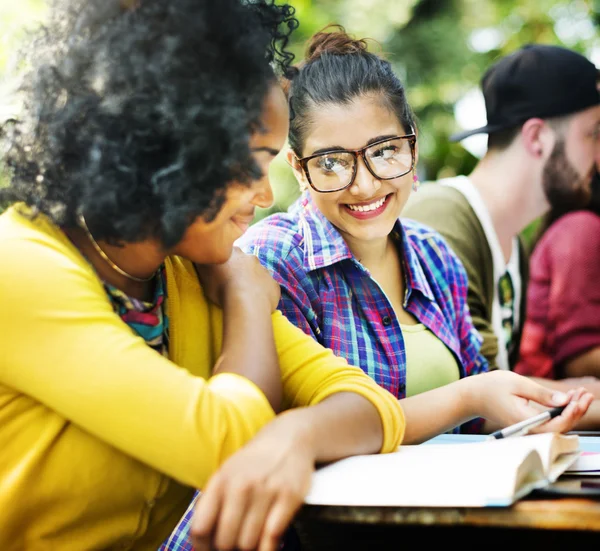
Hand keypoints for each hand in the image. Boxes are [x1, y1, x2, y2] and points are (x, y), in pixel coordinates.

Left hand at [191, 410, 314, 550]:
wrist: (289, 437)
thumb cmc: (255, 462)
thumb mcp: (228, 473)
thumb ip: (213, 502)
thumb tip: (202, 540)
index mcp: (220, 481)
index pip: (200, 528)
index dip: (202, 548)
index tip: (210, 550)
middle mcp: (241, 486)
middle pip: (224, 542)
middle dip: (228, 550)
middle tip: (235, 546)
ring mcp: (266, 491)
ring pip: (248, 545)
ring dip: (249, 549)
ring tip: (252, 540)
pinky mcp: (289, 497)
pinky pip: (272, 538)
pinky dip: (268, 548)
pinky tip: (268, 543)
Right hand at [195, 247, 280, 310]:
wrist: (246, 302)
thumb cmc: (221, 287)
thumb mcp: (204, 272)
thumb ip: (204, 262)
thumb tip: (201, 256)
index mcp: (235, 253)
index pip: (230, 253)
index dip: (226, 263)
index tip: (222, 273)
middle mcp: (251, 258)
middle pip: (246, 264)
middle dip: (241, 272)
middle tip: (233, 286)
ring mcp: (265, 271)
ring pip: (258, 276)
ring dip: (252, 283)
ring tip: (244, 297)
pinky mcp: (274, 285)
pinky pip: (268, 289)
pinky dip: (263, 295)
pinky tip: (255, 304)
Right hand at [466, 371, 593, 433]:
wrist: (472, 396)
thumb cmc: (492, 387)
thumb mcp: (517, 384)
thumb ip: (542, 394)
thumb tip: (566, 400)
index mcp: (525, 420)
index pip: (557, 424)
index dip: (572, 412)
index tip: (580, 397)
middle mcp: (528, 429)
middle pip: (561, 427)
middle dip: (576, 411)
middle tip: (585, 392)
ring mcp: (528, 429)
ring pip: (557, 426)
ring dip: (571, 411)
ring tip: (580, 393)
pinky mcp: (528, 425)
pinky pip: (550, 423)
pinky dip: (561, 412)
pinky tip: (567, 400)